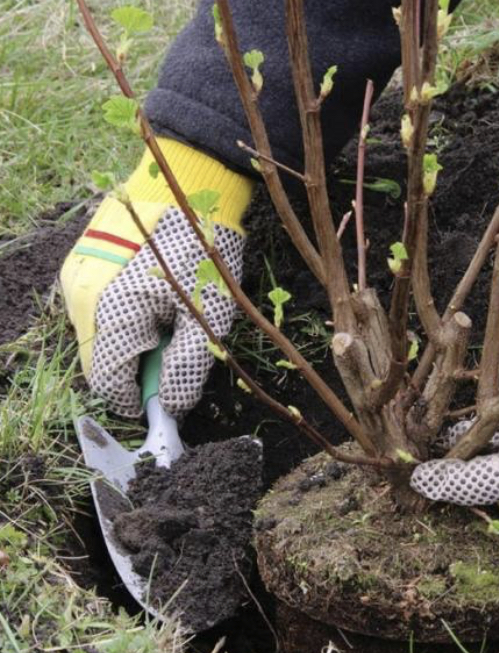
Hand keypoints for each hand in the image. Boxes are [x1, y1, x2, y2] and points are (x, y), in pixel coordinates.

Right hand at [60, 139, 252, 417]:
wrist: (183, 185)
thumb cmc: (200, 250)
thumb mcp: (207, 315)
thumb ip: (186, 366)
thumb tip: (173, 406)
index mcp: (111, 314)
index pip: (108, 383)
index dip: (137, 400)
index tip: (166, 401)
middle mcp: (82, 299)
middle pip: (100, 362)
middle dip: (136, 369)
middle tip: (173, 350)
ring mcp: (76, 280)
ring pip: (97, 337)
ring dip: (129, 342)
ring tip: (165, 317)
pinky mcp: (80, 265)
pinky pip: (96, 310)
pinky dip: (122, 318)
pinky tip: (149, 298)